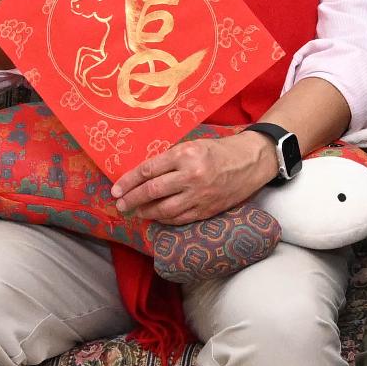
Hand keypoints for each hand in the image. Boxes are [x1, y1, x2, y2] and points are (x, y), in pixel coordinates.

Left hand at [115, 131, 272, 226]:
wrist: (250, 162)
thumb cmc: (218, 151)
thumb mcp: (192, 146)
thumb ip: (169, 160)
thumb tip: (142, 175)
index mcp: (185, 155)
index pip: (148, 170)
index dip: (129, 181)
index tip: (116, 189)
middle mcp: (191, 176)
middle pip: (152, 191)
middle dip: (132, 199)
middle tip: (120, 204)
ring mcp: (199, 195)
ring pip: (164, 209)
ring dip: (145, 212)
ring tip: (135, 211)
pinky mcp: (206, 210)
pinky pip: (179, 218)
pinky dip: (164, 219)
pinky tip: (155, 217)